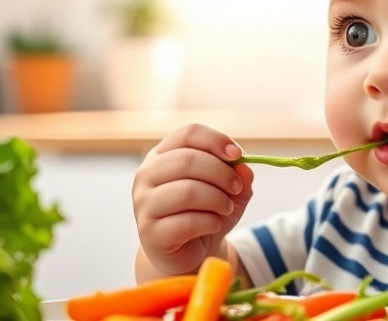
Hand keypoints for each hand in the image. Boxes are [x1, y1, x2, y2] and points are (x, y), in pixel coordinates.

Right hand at [133, 124, 253, 275]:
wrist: (190, 253)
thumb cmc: (207, 214)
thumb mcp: (229, 192)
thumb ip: (239, 177)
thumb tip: (244, 168)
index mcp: (163, 155)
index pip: (188, 134)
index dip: (216, 140)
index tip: (238, 155)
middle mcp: (146, 175)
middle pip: (186, 160)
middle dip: (221, 173)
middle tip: (237, 188)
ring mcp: (143, 204)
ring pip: (187, 191)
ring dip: (217, 199)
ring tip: (227, 208)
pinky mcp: (149, 233)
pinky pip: (186, 222)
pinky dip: (209, 222)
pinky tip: (213, 225)